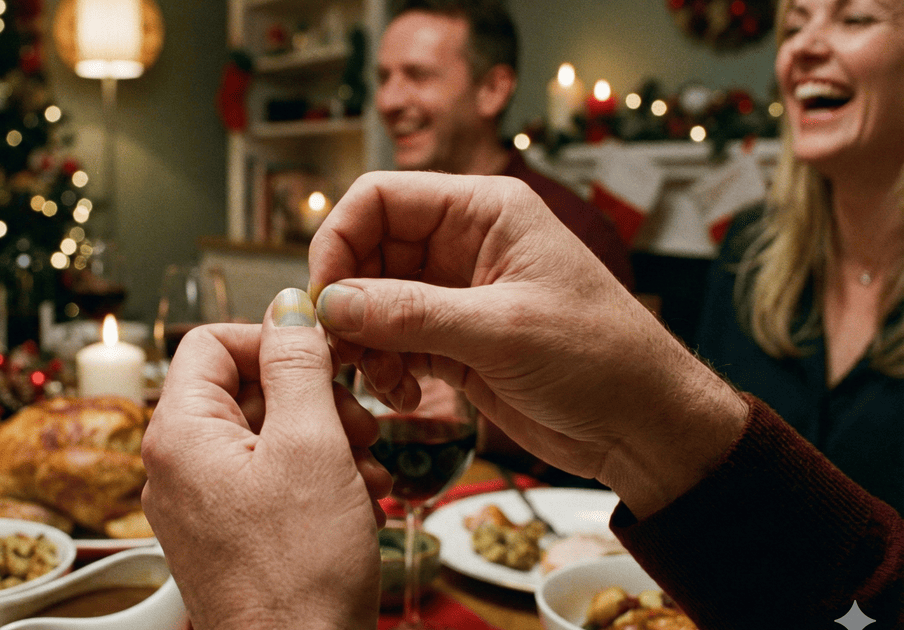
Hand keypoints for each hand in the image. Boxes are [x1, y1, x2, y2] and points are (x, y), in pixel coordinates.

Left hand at [142, 289, 390, 629]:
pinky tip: (357, 497)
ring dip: (324, 439)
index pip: (211, 342)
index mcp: (179, 433)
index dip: (273, 340)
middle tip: (358, 423)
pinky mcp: (226, 532)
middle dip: (312, 398)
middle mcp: (177, 465)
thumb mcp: (312, 445)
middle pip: (243, 388)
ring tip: (367, 469)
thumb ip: (299, 365)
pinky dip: (313, 477)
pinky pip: (267, 478)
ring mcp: (199, 502)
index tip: (324, 358)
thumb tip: (289, 307)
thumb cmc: (298, 572)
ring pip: (264, 434)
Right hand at [308, 171, 746, 516]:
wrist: (644, 427)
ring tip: (380, 381)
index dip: (340, 239)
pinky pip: (392, 342)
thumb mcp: (502, 330)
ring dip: (363, 342)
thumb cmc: (600, 358)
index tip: (322, 294)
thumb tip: (329, 303)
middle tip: (339, 349)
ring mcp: (455, 295)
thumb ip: (411, 313)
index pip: (381, 198)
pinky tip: (402, 395)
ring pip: (372, 302)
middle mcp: (463, 244)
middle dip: (346, 300)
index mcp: (484, 211)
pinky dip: (383, 368)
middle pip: (367, 252)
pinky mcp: (453, 342)